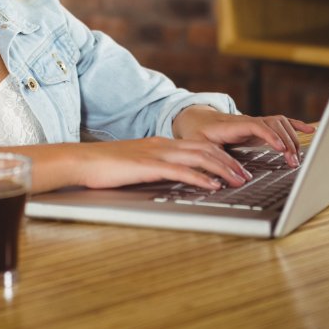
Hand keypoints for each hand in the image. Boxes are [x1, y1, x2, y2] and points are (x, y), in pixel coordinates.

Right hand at [76, 136, 257, 190]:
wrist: (82, 161)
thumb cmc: (105, 166)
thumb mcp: (136, 164)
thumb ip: (155, 168)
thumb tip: (173, 178)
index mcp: (160, 144)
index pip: (198, 145)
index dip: (221, 155)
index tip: (236, 166)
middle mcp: (162, 145)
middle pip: (205, 149)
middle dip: (230, 161)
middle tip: (246, 174)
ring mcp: (156, 154)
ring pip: (199, 157)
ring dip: (222, 169)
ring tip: (238, 180)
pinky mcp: (149, 166)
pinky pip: (181, 171)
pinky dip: (200, 178)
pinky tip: (212, 185)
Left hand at [172, 106, 315, 167]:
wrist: (196, 119)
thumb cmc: (197, 133)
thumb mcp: (198, 146)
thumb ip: (213, 159)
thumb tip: (234, 176)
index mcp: (232, 125)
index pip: (256, 125)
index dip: (270, 136)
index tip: (282, 149)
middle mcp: (247, 121)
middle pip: (273, 124)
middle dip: (287, 142)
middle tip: (293, 162)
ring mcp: (255, 122)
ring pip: (280, 123)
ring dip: (292, 138)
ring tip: (296, 158)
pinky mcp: (260, 126)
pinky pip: (281, 122)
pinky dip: (296, 125)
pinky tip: (310, 130)